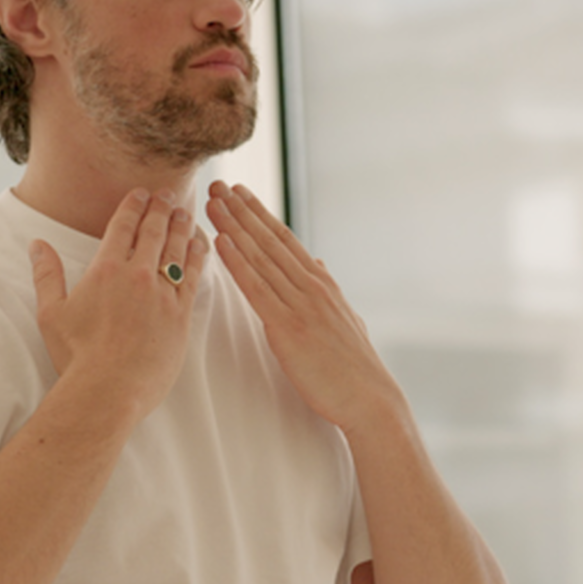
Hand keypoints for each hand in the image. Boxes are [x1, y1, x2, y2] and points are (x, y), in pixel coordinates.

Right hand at [30, 188, 207, 420]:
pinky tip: (202, 246)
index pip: (123, 226)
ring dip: (182, 227)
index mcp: (106, 269)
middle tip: (168, 195)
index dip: (134, 206)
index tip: (142, 193)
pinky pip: (194, 277)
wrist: (109, 390)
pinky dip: (198, 257)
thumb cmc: (77, 356)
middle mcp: (138, 275)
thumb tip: (37, 245)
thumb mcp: (51, 313)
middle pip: (154, 231)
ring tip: (186, 213)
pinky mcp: (181, 314)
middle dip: (161, 209)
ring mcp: (163, 294)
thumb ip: (46, 275)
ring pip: (177, 249)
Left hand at [205, 181, 404, 432]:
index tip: (239, 193)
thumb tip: (318, 263)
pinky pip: (257, 289)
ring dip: (232, 227)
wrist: (370, 398)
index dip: (259, 214)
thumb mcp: (344, 317)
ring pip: (259, 257)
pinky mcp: (289, 328)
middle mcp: (311, 286)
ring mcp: (301, 304)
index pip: (284, 239)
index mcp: (321, 282)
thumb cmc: (354, 366)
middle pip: (268, 240)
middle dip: (240, 211)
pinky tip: (221, 243)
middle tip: (217, 184)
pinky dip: (237, 263)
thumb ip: (327, 288)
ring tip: (212, 203)